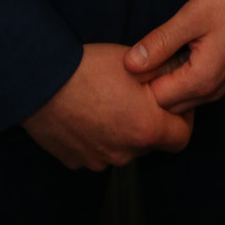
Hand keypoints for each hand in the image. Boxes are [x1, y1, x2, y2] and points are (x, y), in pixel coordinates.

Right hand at [23, 42, 193, 170]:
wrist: (41, 82)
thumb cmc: (90, 69)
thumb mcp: (136, 63)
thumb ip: (165, 72)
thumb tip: (181, 72)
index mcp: (146, 130)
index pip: (181, 138)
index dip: (183, 118)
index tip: (171, 101)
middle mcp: (125, 153)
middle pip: (150, 142)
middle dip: (149, 121)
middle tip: (136, 94)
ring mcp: (98, 160)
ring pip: (122, 147)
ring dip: (121, 129)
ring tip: (107, 100)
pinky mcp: (75, 161)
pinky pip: (95, 150)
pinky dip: (96, 136)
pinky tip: (86, 112)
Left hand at [123, 0, 224, 113]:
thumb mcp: (189, 17)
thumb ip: (159, 43)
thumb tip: (128, 65)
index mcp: (201, 81)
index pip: (156, 99)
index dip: (140, 81)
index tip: (133, 59)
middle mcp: (211, 92)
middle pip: (168, 105)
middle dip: (151, 86)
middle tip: (143, 55)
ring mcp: (219, 87)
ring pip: (180, 99)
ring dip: (166, 81)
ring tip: (158, 52)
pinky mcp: (222, 78)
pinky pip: (192, 90)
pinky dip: (179, 78)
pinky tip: (175, 53)